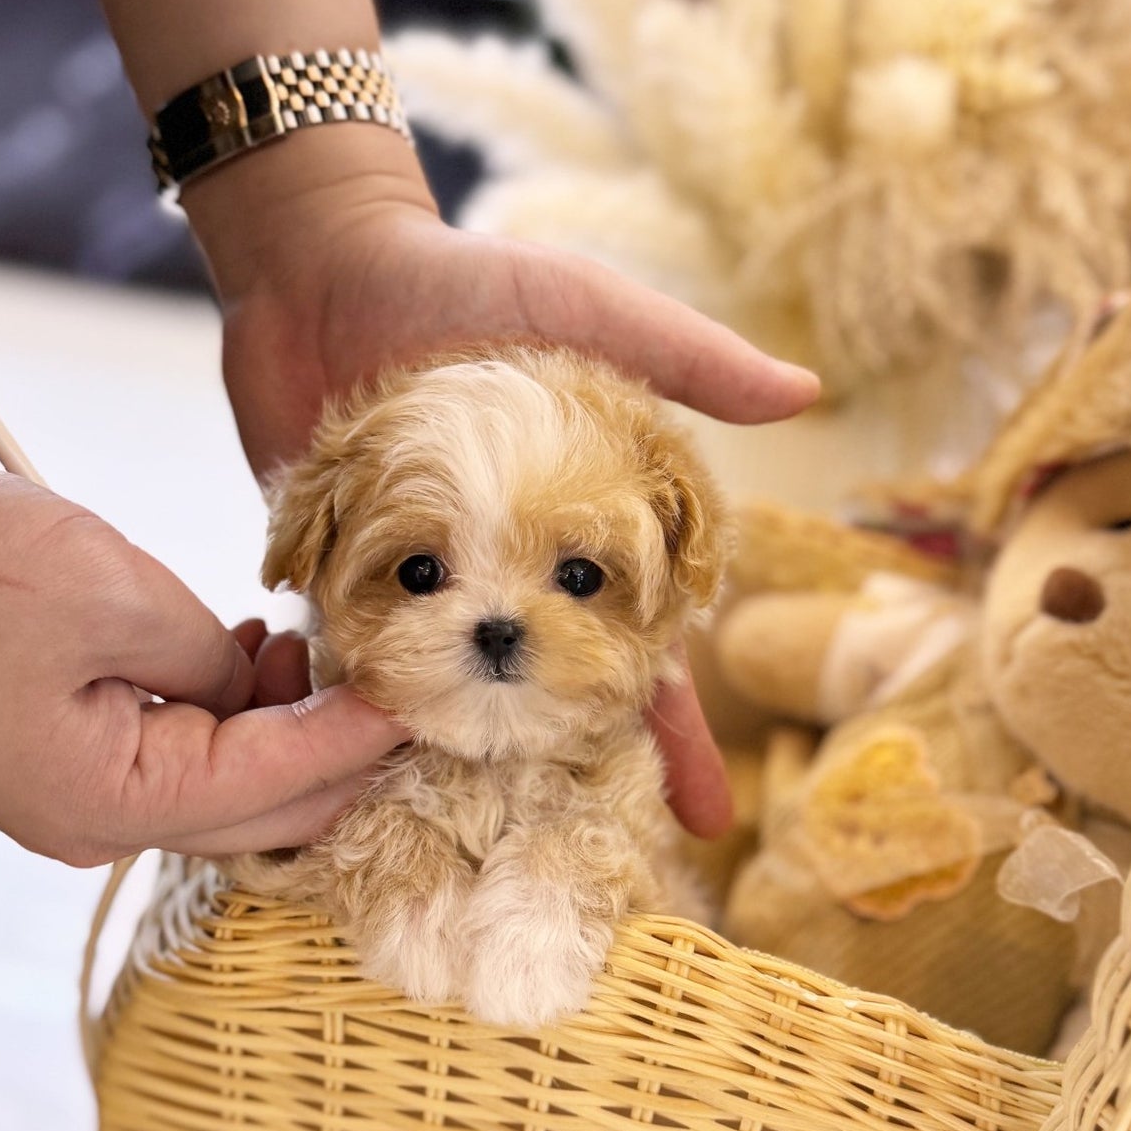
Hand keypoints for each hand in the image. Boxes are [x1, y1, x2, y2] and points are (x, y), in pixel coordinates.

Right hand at [0, 467, 403, 864]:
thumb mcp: (111, 596)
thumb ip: (212, 659)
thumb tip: (260, 689)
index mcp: (119, 799)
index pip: (284, 783)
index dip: (365, 732)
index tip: (431, 691)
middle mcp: (104, 823)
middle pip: (266, 809)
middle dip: (338, 744)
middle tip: (394, 673)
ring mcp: (82, 802)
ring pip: (227, 788)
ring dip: (283, 727)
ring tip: (304, 647)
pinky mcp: (67, 765)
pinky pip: (178, 761)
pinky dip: (228, 718)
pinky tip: (246, 653)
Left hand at [189, 132, 818, 839]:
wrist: (325, 264)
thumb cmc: (466, 280)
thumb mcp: (584, 311)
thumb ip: (684, 357)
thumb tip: (806, 391)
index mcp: (571, 535)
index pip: (641, 652)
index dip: (678, 735)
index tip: (713, 820)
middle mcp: (499, 576)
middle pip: (547, 699)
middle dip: (573, 778)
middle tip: (591, 866)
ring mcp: (417, 587)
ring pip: (454, 700)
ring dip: (463, 769)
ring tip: (480, 858)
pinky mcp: (329, 576)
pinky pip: (349, 661)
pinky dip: (355, 718)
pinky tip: (359, 797)